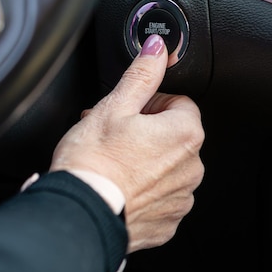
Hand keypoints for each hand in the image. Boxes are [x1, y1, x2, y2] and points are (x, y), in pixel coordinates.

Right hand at [50, 34, 204, 252]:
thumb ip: (141, 74)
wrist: (79, 211)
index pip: (178, 103)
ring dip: (145, 161)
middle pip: (173, 135)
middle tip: (114, 135)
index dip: (149, 103)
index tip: (127, 112)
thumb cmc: (93, 161)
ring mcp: (180, 198)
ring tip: (112, 162)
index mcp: (184, 134)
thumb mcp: (114, 106)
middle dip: (146, 132)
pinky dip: (142, 190)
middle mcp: (192, 168)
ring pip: (166, 167)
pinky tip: (118, 185)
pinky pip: (159, 197)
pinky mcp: (166, 222)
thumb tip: (157, 49)